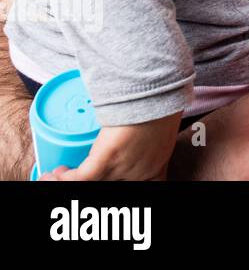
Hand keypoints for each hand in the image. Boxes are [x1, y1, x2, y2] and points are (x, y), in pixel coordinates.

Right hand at [37, 111, 182, 180]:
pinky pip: (79, 178)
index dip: (133, 184)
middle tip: (77, 174)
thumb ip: (152, 138)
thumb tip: (142, 132)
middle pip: (113, 186)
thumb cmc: (162, 104)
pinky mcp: (107, 159)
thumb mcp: (162, 128)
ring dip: (68, 180)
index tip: (115, 179)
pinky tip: (55, 173)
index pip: (150, 186)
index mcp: (157, 167)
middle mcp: (140, 173)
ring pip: (89, 184)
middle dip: (94, 181)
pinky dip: (63, 178)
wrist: (157, 92)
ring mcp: (123, 169)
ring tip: (58, 175)